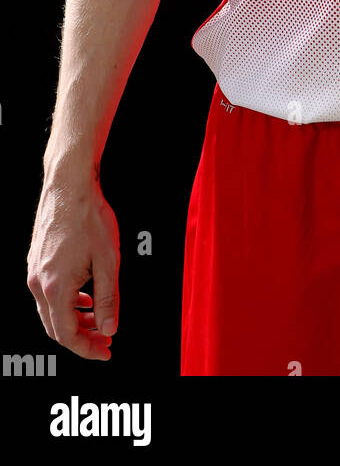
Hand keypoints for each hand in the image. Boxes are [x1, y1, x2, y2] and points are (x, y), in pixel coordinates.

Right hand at [27, 165, 119, 358]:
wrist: (69, 184)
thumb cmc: (90, 217)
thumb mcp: (108, 261)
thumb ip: (109, 299)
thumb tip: (109, 329)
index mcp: (55, 287)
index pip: (67, 335)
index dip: (87, 349)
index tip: (106, 351)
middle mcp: (38, 283)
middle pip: (55, 328)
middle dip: (81, 338)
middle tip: (104, 340)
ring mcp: (34, 271)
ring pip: (50, 311)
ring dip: (74, 320)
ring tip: (97, 320)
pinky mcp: (36, 261)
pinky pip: (48, 293)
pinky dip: (66, 302)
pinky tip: (85, 296)